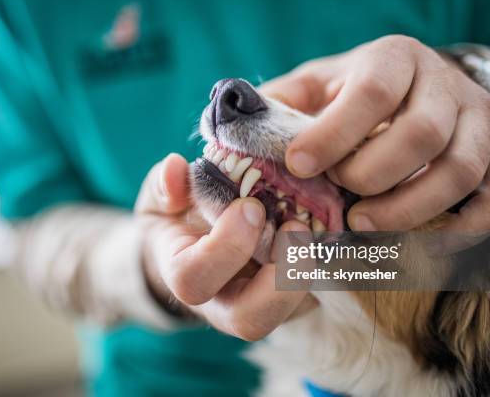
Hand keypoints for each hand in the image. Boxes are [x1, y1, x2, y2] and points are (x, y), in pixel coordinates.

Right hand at [135, 153, 313, 339]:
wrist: (193, 245)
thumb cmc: (178, 219)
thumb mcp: (163, 197)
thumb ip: (164, 185)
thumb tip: (175, 168)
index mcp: (184, 274)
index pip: (194, 279)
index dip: (225, 248)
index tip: (250, 206)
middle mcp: (221, 302)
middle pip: (249, 321)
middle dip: (278, 278)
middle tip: (295, 225)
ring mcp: (257, 305)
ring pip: (288, 315)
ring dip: (306, 272)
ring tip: (309, 227)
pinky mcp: (288, 299)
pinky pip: (313, 297)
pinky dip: (326, 265)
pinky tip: (324, 229)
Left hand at [262, 35, 489, 233]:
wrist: (415, 89)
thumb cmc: (351, 96)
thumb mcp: (312, 88)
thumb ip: (278, 106)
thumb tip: (233, 134)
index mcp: (394, 59)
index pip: (372, 92)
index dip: (334, 134)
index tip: (299, 166)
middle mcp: (444, 84)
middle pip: (421, 134)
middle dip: (373, 175)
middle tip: (340, 201)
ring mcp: (480, 120)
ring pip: (461, 170)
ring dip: (410, 208)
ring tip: (364, 224)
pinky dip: (464, 228)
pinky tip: (422, 243)